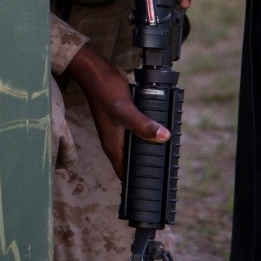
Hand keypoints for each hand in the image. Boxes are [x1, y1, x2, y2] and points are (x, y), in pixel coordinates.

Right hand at [64, 42, 169, 178]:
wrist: (94, 71)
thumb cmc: (105, 91)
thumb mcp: (125, 110)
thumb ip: (143, 125)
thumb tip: (163, 138)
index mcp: (113, 146)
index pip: (124, 174)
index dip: (136, 184)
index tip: (152, 189)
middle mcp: (114, 142)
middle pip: (131, 163)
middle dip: (146, 168)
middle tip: (166, 174)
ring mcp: (118, 131)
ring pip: (134, 148)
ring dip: (147, 151)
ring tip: (166, 156)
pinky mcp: (123, 120)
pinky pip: (136, 134)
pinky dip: (146, 136)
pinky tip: (157, 132)